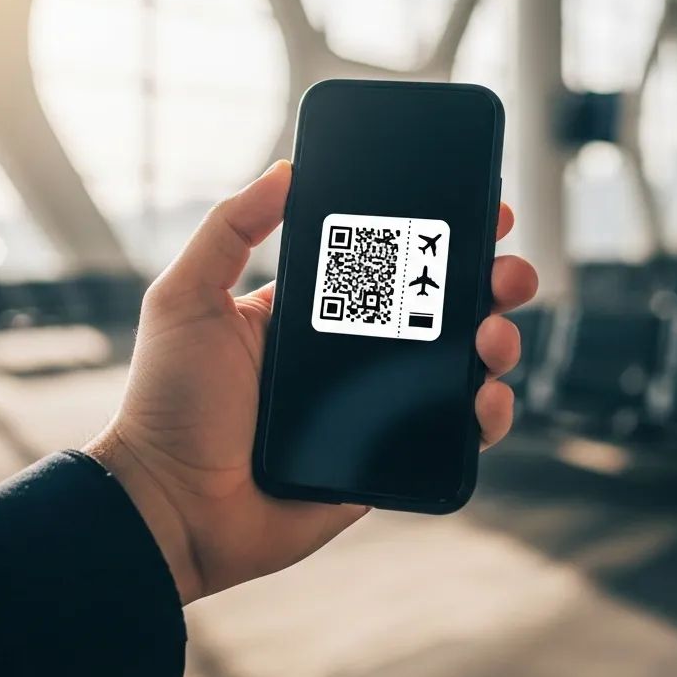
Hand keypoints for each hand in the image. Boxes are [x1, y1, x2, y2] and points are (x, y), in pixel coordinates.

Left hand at [87, 160, 537, 604]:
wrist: (171, 507)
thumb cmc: (169, 402)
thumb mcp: (187, 297)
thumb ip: (230, 228)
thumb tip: (285, 168)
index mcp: (315, 310)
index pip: (390, 262)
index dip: (438, 236)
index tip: (479, 212)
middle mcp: (353, 353)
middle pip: (439, 309)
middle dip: (486, 282)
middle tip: (506, 271)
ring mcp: (376, 405)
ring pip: (459, 366)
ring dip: (497, 341)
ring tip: (495, 334)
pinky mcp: (389, 458)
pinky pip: (454, 434)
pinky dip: (488, 415)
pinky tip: (488, 398)